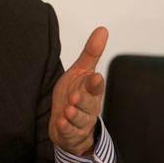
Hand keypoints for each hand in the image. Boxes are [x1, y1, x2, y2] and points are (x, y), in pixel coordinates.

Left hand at [48, 26, 107, 155]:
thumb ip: (91, 52)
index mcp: (91, 91)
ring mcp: (80, 121)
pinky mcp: (69, 132)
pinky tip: (60, 122)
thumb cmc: (75, 93)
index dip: (96, 83)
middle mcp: (88, 107)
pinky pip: (69, 131)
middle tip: (75, 96)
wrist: (68, 120)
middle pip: (89, 104)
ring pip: (79, 119)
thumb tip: (102, 29)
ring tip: (67, 109)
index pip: (96, 87)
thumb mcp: (81, 71)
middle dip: (83, 100)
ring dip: (74, 114)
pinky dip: (65, 128)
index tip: (95, 77)